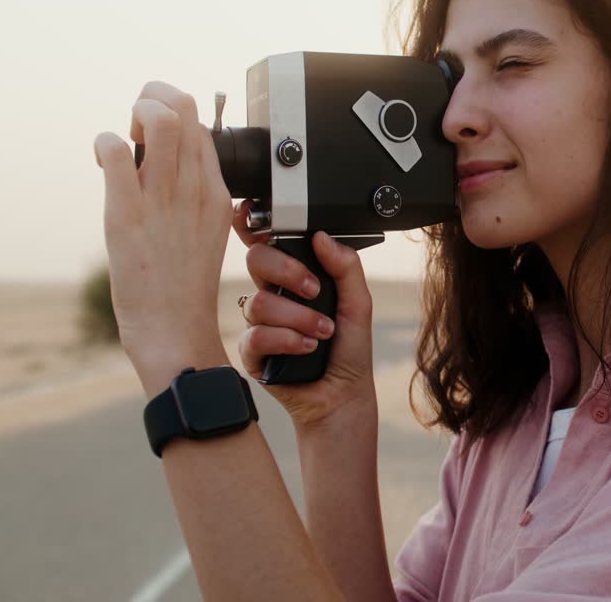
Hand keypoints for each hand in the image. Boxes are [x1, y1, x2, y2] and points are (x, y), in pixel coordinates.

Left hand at [93, 81, 232, 391]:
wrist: (176, 329)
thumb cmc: (183, 287)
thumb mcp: (204, 233)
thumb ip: (193, 197)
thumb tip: (167, 167)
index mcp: (217, 193)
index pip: (203, 126)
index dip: (175, 115)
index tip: (155, 138)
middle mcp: (194, 189)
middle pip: (184, 106)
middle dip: (152, 98)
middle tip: (137, 128)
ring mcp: (162, 200)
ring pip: (156, 118)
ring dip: (132, 113)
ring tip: (123, 142)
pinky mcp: (127, 215)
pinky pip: (116, 150)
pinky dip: (104, 144)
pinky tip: (102, 163)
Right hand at [233, 200, 378, 430]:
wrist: (343, 393)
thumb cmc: (348, 348)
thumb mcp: (358, 302)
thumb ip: (345, 267)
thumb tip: (322, 237)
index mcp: (295, 276)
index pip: (267, 242)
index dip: (253, 225)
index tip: (258, 218)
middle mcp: (273, 294)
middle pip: (256, 259)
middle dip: (288, 272)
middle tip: (315, 291)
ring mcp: (259, 322)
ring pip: (259, 302)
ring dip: (299, 318)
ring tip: (322, 333)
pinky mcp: (252, 352)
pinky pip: (255, 335)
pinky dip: (286, 340)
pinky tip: (306, 348)